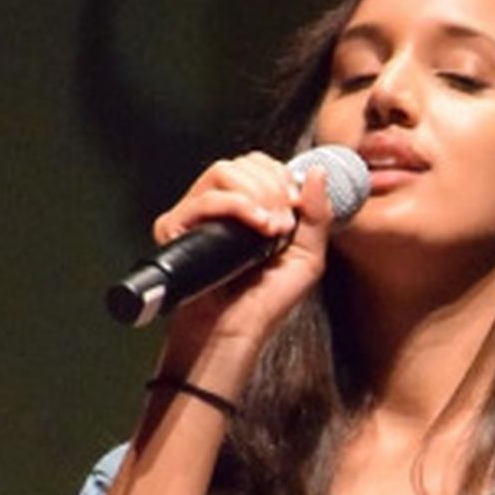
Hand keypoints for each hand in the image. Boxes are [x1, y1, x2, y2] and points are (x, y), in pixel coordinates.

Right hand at [155, 150, 339, 380]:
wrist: (236, 332)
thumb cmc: (266, 302)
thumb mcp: (308, 257)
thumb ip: (318, 213)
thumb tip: (319, 171)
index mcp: (247, 206)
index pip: (258, 163)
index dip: (281, 176)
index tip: (295, 207)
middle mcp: (219, 205)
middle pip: (243, 163)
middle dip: (273, 187)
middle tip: (284, 223)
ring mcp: (195, 214)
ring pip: (223, 171)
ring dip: (257, 194)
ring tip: (271, 229)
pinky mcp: (175, 228)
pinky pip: (205, 199)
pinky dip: (236, 206)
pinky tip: (257, 226)